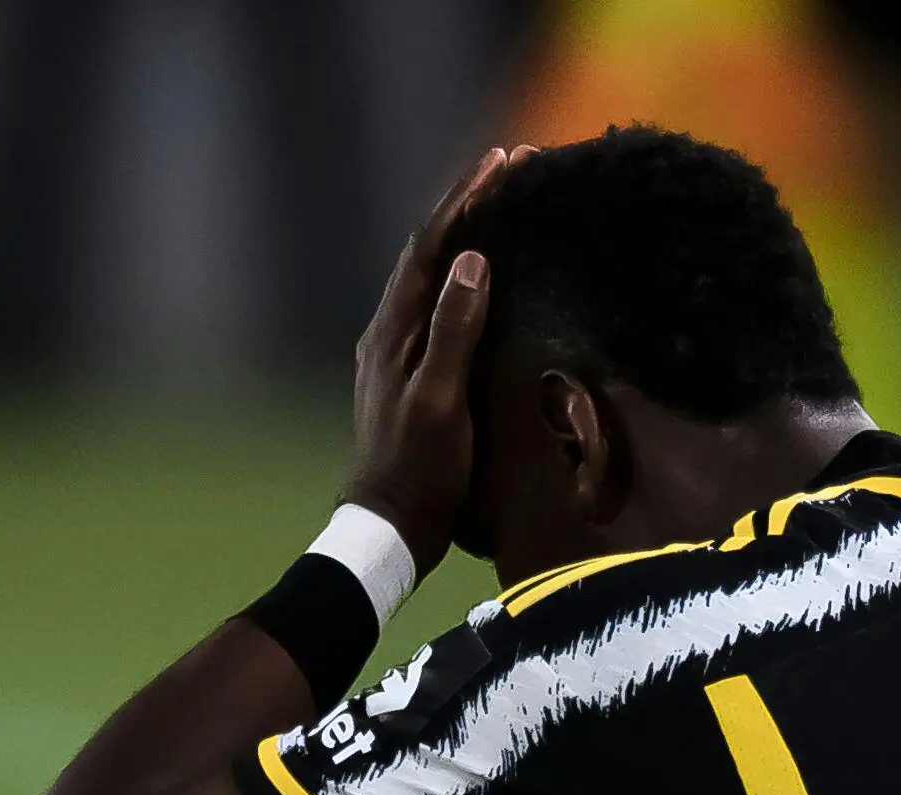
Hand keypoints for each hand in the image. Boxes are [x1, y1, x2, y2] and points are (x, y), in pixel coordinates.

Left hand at [345, 147, 517, 574]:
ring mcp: (397, 351)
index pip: (431, 247)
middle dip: (468, 204)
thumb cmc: (419, 470)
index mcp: (394, 330)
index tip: (504, 160)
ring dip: (465, 234)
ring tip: (501, 200)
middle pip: (430, 251)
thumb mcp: (440, 400)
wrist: (392, 527)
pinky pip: (437, 304)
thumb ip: (454, 331)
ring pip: (432, 274)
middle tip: (511, 163)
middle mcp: (389, 331)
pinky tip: (483, 273)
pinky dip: (463, 274)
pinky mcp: (411, 371)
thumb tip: (471, 260)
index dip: (466, 201)